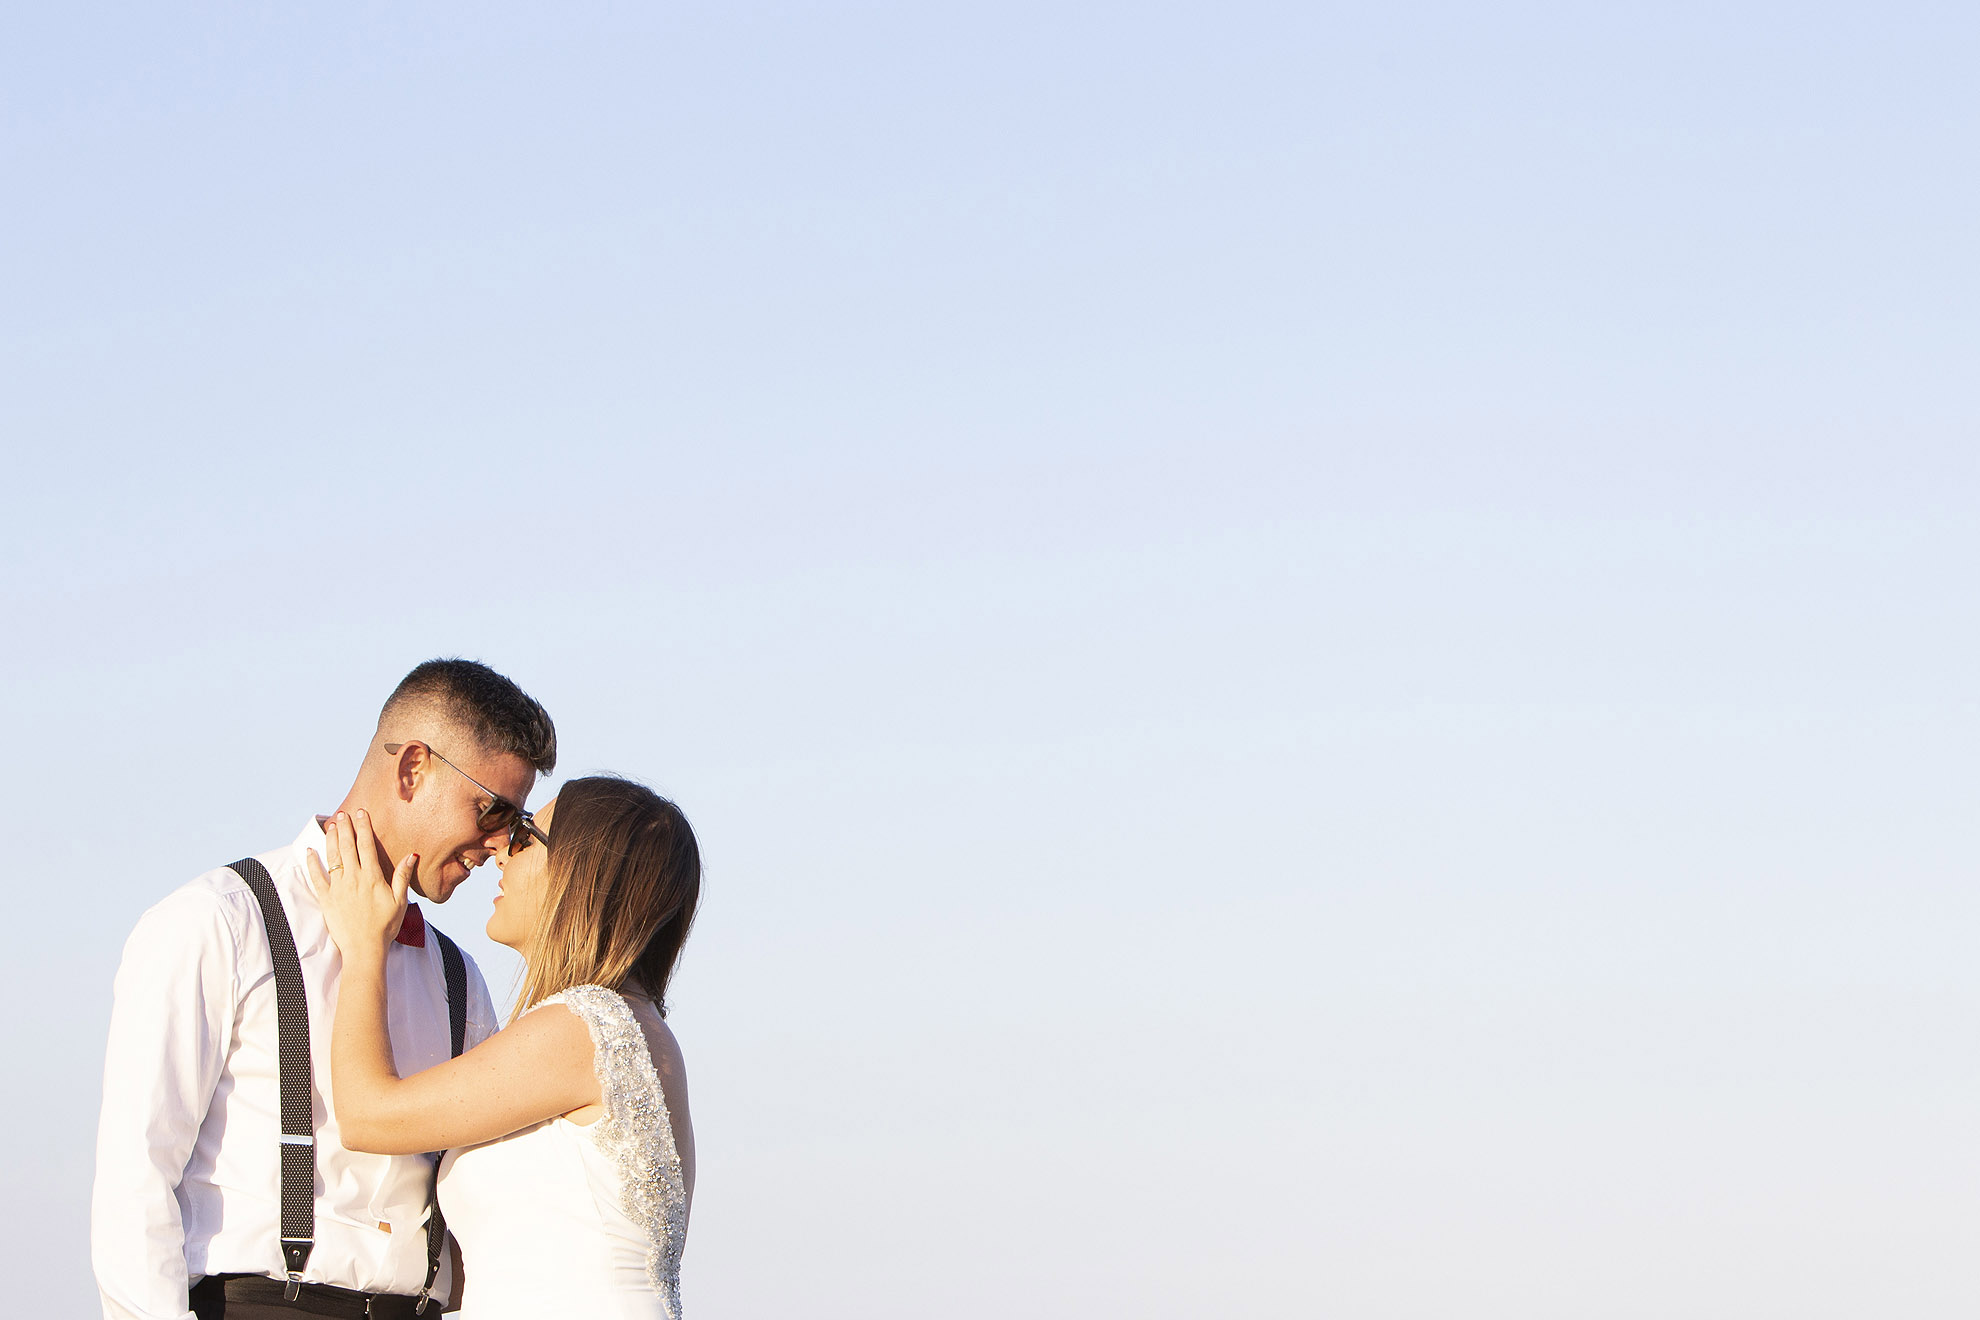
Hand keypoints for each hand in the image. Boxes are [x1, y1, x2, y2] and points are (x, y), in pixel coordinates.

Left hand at [306, 810, 415, 963]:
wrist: (364, 948)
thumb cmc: (385, 926)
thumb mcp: (400, 901)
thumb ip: (402, 876)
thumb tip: (411, 855)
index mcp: (372, 878)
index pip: (367, 846)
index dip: (364, 828)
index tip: (361, 814)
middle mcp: (353, 879)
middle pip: (347, 847)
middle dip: (345, 828)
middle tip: (343, 814)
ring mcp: (338, 888)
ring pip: (332, 858)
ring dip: (331, 840)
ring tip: (331, 826)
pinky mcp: (326, 899)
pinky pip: (316, 877)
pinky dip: (312, 863)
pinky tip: (309, 852)